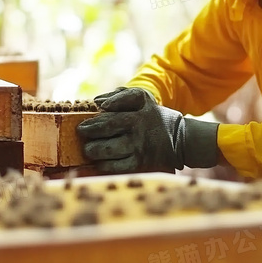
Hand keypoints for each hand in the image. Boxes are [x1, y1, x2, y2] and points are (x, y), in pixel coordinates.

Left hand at [76, 87, 219, 172]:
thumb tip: (97, 102)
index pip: (123, 101)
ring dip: (93, 148)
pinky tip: (98, 161)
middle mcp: (139, 125)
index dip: (111, 102)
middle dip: (90, 128)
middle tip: (81, 131)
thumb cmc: (153, 117)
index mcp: (141, 108)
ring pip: (109, 148)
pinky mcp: (139, 162)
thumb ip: (120, 97)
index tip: (98, 106)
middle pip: (109, 125)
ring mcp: (139, 145)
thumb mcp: (143, 100)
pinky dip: (104, 164)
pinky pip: (116, 165)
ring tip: (87, 148)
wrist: (180, 141)